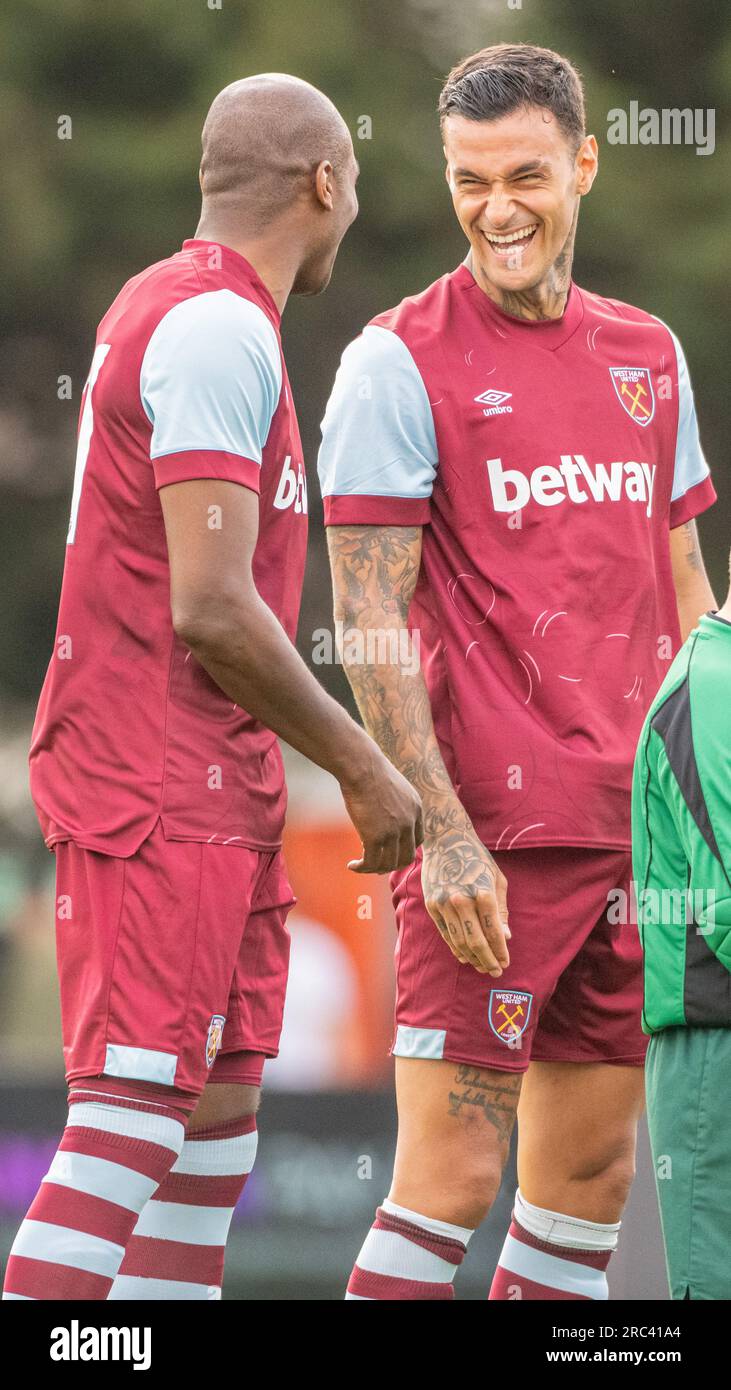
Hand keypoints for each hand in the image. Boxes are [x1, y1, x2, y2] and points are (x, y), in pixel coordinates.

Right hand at [341, 753, 423, 873]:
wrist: (362, 767)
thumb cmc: (370, 770)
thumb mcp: (393, 785)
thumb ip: (395, 801)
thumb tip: (383, 810)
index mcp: (416, 809)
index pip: (417, 840)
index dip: (404, 849)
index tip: (391, 851)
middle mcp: (409, 823)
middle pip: (406, 857)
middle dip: (392, 865)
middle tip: (377, 866)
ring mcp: (394, 832)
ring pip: (388, 864)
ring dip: (374, 869)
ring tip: (361, 866)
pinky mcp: (376, 837)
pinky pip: (371, 862)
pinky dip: (362, 867)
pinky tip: (352, 865)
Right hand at [421, 820, 509, 974]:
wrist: (446, 840)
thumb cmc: (477, 859)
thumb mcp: (497, 880)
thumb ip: (501, 910)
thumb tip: (506, 937)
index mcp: (483, 893)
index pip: (494, 932)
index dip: (500, 951)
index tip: (505, 963)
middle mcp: (463, 901)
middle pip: (477, 942)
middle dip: (488, 960)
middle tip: (495, 971)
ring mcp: (445, 904)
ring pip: (459, 941)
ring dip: (472, 958)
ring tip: (481, 967)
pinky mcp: (432, 905)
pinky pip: (445, 933)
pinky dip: (455, 948)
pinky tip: (464, 956)